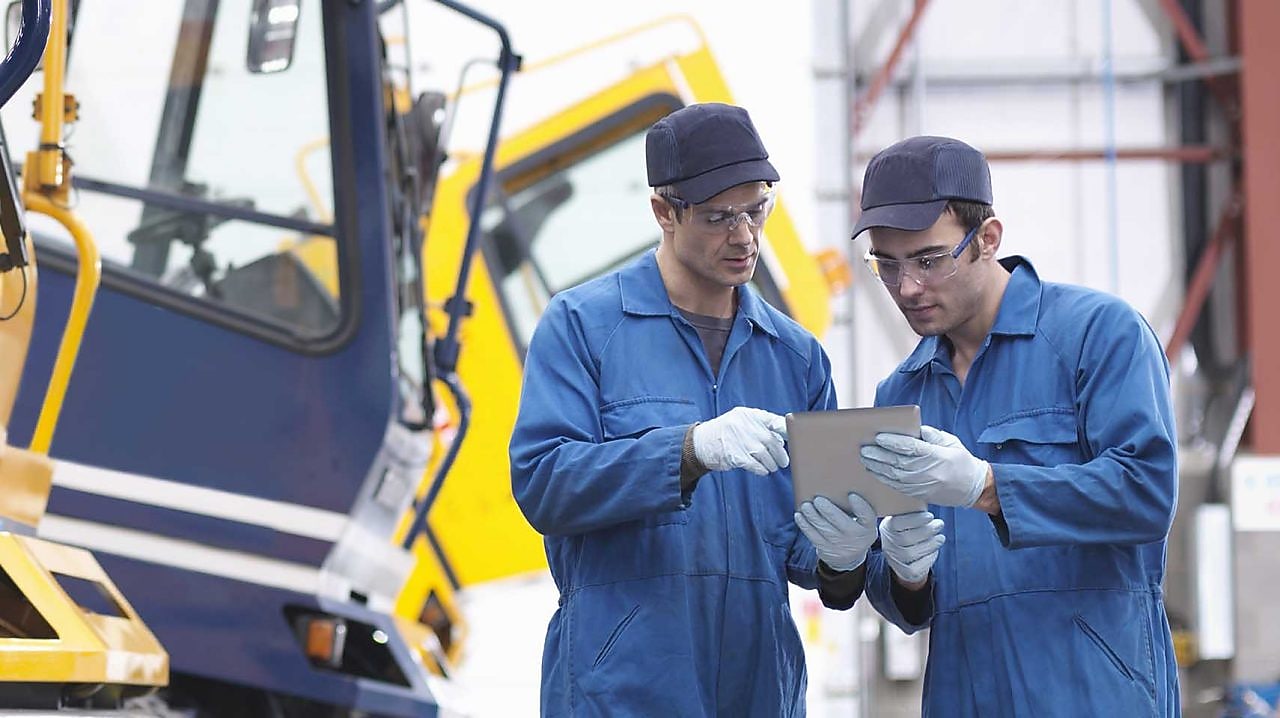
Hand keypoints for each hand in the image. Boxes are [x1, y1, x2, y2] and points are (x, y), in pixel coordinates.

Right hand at [692, 407, 788, 474]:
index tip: (797, 438)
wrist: (701, 442)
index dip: (788, 430)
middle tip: (783, 461)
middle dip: (780, 454)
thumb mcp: (741, 420)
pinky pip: (756, 465)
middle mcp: (745, 425)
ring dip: (771, 463)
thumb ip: (761, 425)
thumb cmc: (726, 432)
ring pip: (765, 455)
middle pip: (772, 441)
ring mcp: (739, 440)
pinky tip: (762, 470)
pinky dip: (762, 469)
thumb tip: (784, 438)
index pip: (775, 421)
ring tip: (771, 466)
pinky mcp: (734, 455)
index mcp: (749, 414)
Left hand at [794, 492, 877, 570]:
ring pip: (824, 529)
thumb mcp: (863, 523)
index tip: (852, 495)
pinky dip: (805, 525)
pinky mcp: (825, 549)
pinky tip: (799, 515)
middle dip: (828, 511)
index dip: (860, 506)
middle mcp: (855, 538)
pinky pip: (813, 536)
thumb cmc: (855, 530)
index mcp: (867, 527)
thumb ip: (857, 510)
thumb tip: (839, 488)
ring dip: (813, 516)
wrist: (849, 558)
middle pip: (841, 523)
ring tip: (806, 505)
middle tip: (818, 499)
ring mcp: (840, 545)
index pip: (867, 516)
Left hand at [859, 425, 988, 506]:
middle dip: (878, 455)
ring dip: (877, 467)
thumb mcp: (950, 442)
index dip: (893, 442)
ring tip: (865, 458)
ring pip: (894, 476)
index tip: (878, 437)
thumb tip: (913, 429)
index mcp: (936, 456)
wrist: (972, 488)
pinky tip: (874, 471)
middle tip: (864, 448)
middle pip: (898, 463)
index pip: (910, 448)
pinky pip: (897, 486)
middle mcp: (928, 472)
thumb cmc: (961, 461)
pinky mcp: (918, 494)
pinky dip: (883, 478)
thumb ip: (931, 434)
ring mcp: (922, 485)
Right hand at [879, 511, 944, 586]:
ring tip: (940, 537)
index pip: (897, 524)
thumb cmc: (911, 530)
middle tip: (939, 524)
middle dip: (926, 531)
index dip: (915, 520)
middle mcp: (888, 544)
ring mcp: (895, 559)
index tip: (930, 516)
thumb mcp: (907, 518)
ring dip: (930, 544)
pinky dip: (929, 558)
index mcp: (887, 527)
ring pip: (912, 553)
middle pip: (906, 539)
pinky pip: (917, 567)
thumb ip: (914, 510)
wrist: (905, 558)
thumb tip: (931, 494)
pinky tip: (934, 551)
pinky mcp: (905, 572)